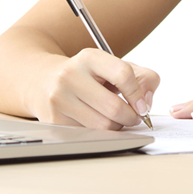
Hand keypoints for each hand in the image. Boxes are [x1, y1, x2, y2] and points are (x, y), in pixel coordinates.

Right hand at [38, 49, 159, 129]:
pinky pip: (91, 135)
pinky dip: (101, 133)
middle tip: (133, 117)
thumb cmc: (88, 76)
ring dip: (117, 127)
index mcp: (89, 57)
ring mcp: (60, 98)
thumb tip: (147, 101)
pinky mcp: (56, 120)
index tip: (143, 105)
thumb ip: (142, 77)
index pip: (123, 74)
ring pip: (104, 126)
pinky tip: (97, 121)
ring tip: (114, 118)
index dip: (138, 94)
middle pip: (114, 107)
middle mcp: (70, 75)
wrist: (45, 81)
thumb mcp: (113, 66)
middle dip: (131, 117)